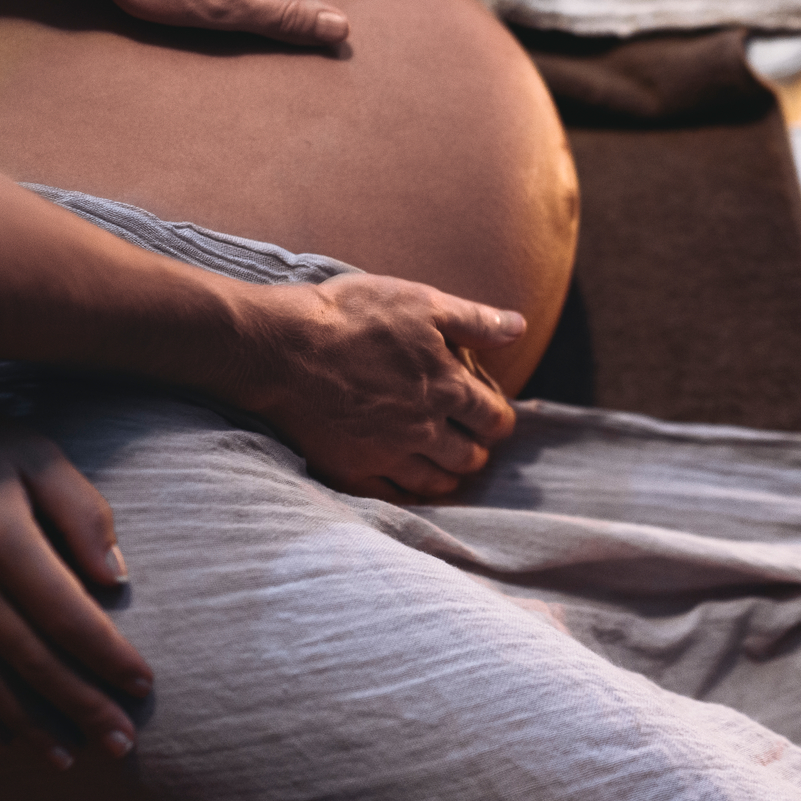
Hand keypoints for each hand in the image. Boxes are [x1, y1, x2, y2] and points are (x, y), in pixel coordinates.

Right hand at [0, 339, 152, 770]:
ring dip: (28, 725)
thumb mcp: (36, 455)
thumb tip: (115, 578)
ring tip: (68, 756)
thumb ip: (83, 512)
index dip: (108, 657)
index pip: (68, 616)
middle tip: (122, 743)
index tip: (144, 685)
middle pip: (30, 660)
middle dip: (82, 706)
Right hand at [237, 275, 523, 500]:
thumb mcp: (421, 302)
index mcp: (446, 388)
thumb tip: (520, 327)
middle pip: (469, 457)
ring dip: (446, 474)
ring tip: (442, 462)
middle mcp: (423, 430)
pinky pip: (391, 497)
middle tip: (466, 438)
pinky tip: (405, 481)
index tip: (490, 413)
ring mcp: (386, 456)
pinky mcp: (350, 472)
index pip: (494, 419)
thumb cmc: (351, 316)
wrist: (280, 347)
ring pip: (435, 483)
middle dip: (475, 448)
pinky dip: (406, 492)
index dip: (498, 417)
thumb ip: (475, 320)